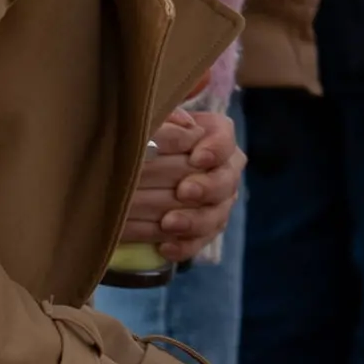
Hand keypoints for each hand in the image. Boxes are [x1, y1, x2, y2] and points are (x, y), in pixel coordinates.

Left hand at [121, 108, 240, 262]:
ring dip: (193, 221)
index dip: (215, 150)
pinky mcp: (202, 231)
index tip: (197, 157)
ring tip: (168, 224)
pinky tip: (164, 248)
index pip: (225, 142)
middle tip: (183, 191)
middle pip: (225, 181)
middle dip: (206, 188)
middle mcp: (223, 172)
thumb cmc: (148, 140)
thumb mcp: (156, 120)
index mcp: (216, 140)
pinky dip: (183, 247)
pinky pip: (199, 243)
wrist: (137, 174)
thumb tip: (185, 122)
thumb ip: (170, 115)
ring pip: (215, 216)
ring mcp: (216, 204)